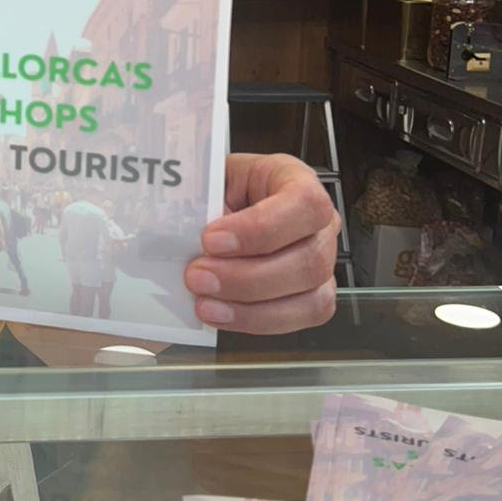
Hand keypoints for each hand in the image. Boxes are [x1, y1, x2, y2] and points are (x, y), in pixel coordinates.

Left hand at [185, 153, 338, 334]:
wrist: (215, 213)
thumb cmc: (217, 193)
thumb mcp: (208, 183)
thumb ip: (202, 204)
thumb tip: (178, 235)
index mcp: (295, 179)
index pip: (303, 203)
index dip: (260, 228)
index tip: (211, 239)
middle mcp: (320, 222)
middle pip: (309, 259)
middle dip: (246, 276)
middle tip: (196, 276)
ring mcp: (323, 262)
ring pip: (309, 296)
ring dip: (251, 306)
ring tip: (204, 302)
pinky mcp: (314, 296)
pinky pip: (299, 319)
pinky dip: (255, 321)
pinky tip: (220, 315)